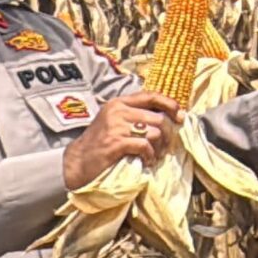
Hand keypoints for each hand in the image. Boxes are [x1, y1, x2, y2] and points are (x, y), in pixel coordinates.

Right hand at [65, 91, 182, 188]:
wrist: (77, 162)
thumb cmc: (100, 143)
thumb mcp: (116, 122)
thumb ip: (137, 115)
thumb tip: (171, 117)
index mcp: (119, 103)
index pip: (151, 96)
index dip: (170, 104)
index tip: (180, 116)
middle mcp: (118, 111)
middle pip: (158, 118)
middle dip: (167, 135)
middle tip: (164, 147)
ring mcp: (116, 126)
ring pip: (154, 132)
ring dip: (159, 147)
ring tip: (153, 155)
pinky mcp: (115, 143)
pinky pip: (145, 146)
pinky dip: (149, 155)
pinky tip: (145, 160)